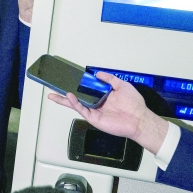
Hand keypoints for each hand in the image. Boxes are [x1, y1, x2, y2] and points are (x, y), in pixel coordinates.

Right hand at [47, 71, 169, 154]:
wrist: (139, 118)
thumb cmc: (134, 104)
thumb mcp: (122, 85)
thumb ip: (109, 79)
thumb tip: (98, 74)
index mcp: (103, 96)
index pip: (87, 90)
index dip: (78, 85)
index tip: (70, 79)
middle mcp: (97, 104)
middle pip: (77, 98)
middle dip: (64, 94)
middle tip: (54, 88)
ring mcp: (95, 111)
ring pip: (76, 105)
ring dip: (65, 100)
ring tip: (54, 94)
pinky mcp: (94, 118)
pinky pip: (82, 110)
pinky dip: (75, 103)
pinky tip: (69, 96)